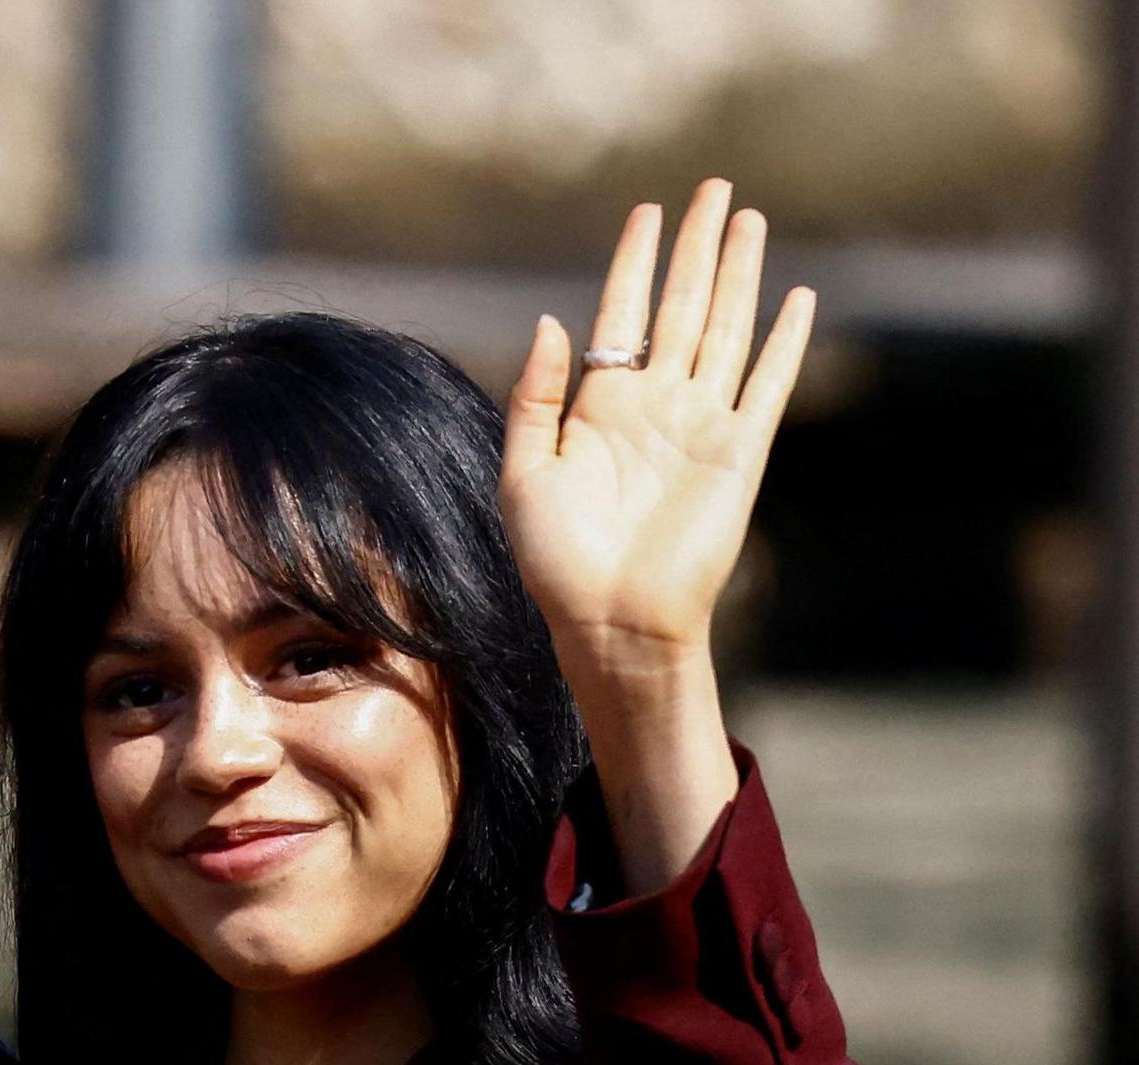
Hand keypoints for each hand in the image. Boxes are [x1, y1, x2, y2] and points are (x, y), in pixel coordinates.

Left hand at [502, 177, 810, 892]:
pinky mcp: (740, 452)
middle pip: (681, 307)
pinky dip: (783, 341)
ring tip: (749, 218)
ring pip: (725, 329)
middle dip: (696, 248)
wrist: (610, 620)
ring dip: (739, 275)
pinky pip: (765, 384)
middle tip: (714, 189)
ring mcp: (701, 425)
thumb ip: (534, 396)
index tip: (648, 211)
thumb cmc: (556, 561)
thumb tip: (552, 321)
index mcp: (599, 408)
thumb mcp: (523, 472)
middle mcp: (655, 406)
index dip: (636, 262)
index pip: (623, 315)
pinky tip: (795, 298)